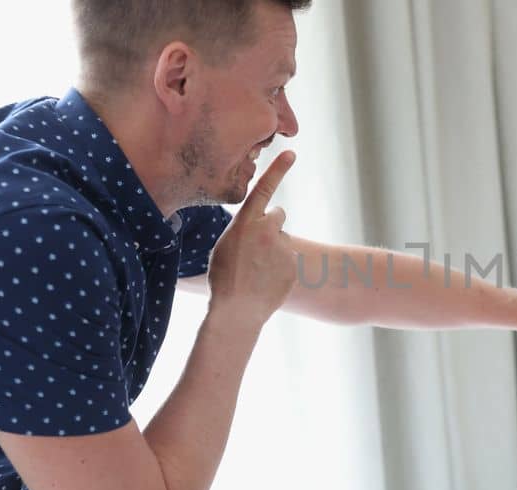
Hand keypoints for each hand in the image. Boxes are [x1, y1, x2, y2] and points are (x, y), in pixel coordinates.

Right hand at [207, 151, 298, 324]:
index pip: (265, 188)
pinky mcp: (293, 264)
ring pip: (282, 242)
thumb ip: (242, 230)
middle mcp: (268, 229)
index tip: (291, 153)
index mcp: (246, 222)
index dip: (278, 169)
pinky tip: (266, 281)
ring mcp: (283, 247)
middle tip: (256, 249)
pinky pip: (288, 260)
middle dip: (271, 227)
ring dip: (274, 251)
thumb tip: (255, 227)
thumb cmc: (222, 277)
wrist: (237, 310)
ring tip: (257, 271)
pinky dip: (280, 268)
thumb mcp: (224, 245)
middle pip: (278, 216)